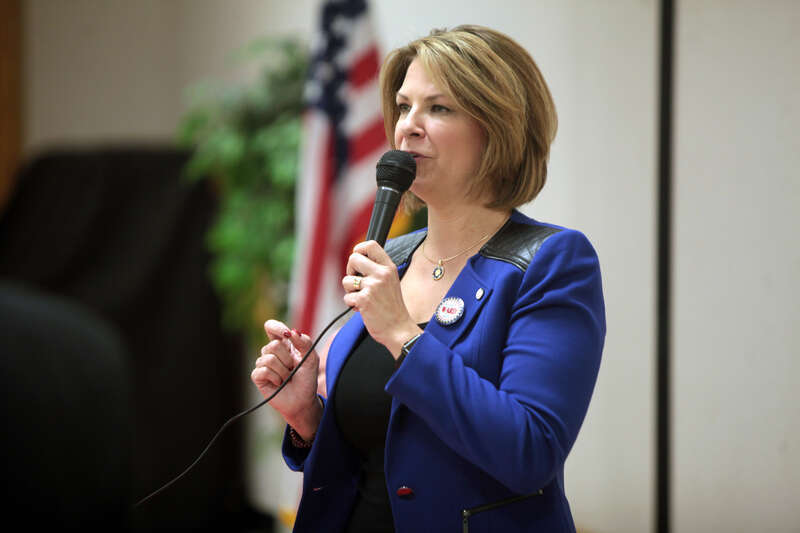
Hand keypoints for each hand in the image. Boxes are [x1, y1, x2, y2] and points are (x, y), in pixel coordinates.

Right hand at [251, 320, 321, 439]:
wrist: (303, 400)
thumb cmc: (307, 379)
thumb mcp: (312, 358)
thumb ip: (305, 342)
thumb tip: (292, 331)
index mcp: (284, 344)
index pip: (271, 327)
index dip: (276, 327)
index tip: (286, 334)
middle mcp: (271, 352)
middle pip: (272, 345)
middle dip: (287, 359)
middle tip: (293, 369)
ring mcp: (263, 364)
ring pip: (268, 358)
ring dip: (283, 370)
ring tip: (287, 378)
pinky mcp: (258, 376)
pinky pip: (263, 371)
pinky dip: (275, 378)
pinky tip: (279, 383)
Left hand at [343, 241, 421, 356]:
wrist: (399, 329)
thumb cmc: (392, 307)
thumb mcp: (391, 281)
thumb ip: (377, 269)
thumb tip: (356, 259)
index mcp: (389, 267)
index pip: (371, 244)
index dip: (358, 250)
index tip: (357, 261)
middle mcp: (382, 274)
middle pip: (353, 258)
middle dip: (350, 271)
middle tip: (357, 282)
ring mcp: (373, 286)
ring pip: (346, 280)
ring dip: (350, 291)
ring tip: (362, 298)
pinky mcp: (364, 300)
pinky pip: (347, 297)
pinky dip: (352, 305)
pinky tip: (363, 309)